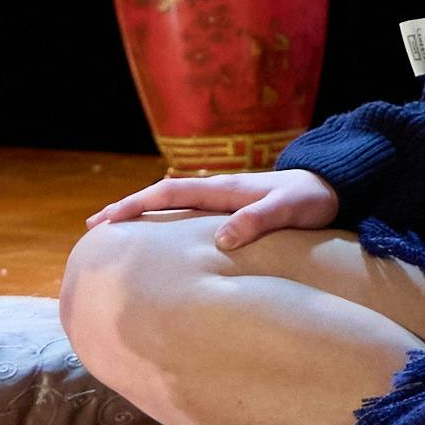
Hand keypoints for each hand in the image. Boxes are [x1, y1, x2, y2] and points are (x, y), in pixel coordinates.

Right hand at [82, 168, 336, 250]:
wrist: (331, 185)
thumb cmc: (309, 199)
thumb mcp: (287, 210)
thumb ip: (257, 220)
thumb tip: (221, 239)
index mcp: (222, 189)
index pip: (169, 194)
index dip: (137, 205)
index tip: (107, 219)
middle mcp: (216, 191)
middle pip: (160, 198)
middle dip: (126, 209)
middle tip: (93, 226)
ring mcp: (221, 199)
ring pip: (171, 206)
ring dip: (142, 216)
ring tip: (115, 233)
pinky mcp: (231, 210)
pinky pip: (187, 215)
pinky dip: (164, 222)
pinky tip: (159, 239)